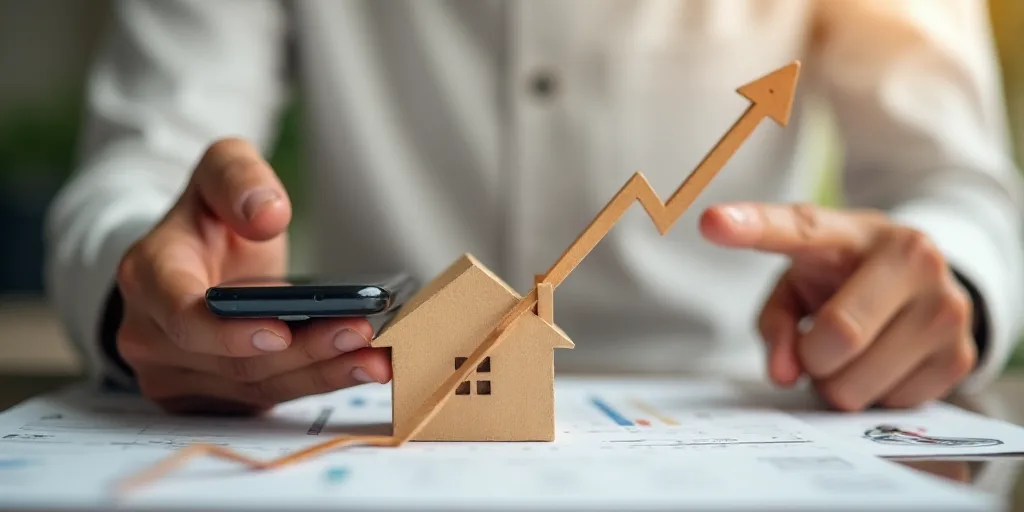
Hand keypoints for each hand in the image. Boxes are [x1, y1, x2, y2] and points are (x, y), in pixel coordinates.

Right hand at [115, 138, 391, 414]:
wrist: (195, 262)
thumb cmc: (210, 219)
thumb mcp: (222, 172)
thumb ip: (238, 177)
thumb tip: (268, 213)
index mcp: (148, 276)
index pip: (180, 314)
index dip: (228, 331)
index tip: (280, 330)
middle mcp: (151, 335)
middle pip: (233, 361)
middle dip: (301, 351)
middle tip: (358, 333)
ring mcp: (174, 375)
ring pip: (256, 387)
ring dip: (321, 374)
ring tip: (376, 357)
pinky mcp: (206, 399)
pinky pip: (266, 398)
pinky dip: (318, 383)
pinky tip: (363, 367)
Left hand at [699, 203, 975, 410]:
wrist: (923, 283)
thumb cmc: (841, 281)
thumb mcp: (797, 287)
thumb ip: (774, 325)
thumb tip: (784, 374)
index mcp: (853, 231)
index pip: (799, 228)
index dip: (752, 226)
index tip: (711, 223)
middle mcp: (911, 256)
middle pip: (838, 335)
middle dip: (813, 358)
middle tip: (818, 346)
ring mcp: (945, 305)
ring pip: (859, 383)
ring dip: (840, 384)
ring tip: (854, 353)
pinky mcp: (961, 353)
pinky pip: (890, 404)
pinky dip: (874, 396)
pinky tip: (885, 365)